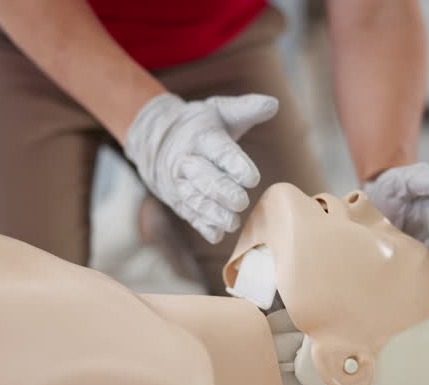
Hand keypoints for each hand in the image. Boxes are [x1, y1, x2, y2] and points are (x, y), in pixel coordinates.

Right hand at [125, 93, 277, 243]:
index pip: (219, 151)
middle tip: (243, 202)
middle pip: (204, 178)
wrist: (155, 137)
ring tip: (233, 223)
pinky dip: (201, 225)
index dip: (235, 164)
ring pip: (194, 199)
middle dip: (222, 192)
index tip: (253, 178)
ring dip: (213, 213)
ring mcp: (178, 182)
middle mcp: (187, 160)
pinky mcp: (176, 199)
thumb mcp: (220, 111)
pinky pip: (188, 214)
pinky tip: (216, 235)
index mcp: (202, 137)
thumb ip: (247, 109)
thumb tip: (273, 104)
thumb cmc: (200, 125)